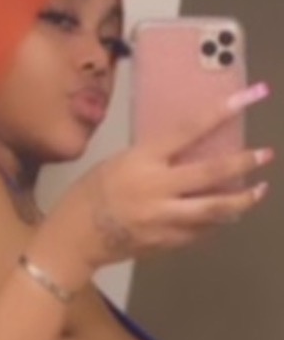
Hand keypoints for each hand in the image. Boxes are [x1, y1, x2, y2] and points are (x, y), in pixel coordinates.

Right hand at [51, 81, 272, 271]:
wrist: (74, 239)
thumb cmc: (89, 195)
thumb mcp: (118, 164)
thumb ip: (153, 159)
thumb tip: (187, 152)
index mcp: (142, 161)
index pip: (188, 130)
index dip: (221, 112)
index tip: (250, 97)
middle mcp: (156, 189)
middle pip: (211, 173)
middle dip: (243, 163)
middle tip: (265, 155)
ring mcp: (163, 219)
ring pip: (215, 209)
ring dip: (241, 200)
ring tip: (258, 191)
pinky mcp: (166, 242)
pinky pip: (201, 232)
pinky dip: (216, 222)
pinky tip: (227, 215)